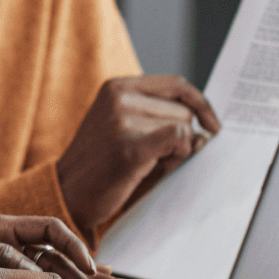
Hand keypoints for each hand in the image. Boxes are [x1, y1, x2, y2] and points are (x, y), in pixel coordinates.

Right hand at [56, 75, 220, 235]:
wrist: (66, 193)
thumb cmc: (101, 166)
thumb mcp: (126, 129)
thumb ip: (163, 120)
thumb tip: (208, 133)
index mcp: (116, 87)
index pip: (176, 85)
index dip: (200, 104)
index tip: (212, 125)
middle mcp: (118, 97)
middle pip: (184, 110)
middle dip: (181, 137)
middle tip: (153, 158)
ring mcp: (122, 120)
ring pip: (184, 128)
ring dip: (176, 152)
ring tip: (145, 166)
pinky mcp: (130, 146)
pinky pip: (179, 139)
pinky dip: (177, 156)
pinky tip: (154, 169)